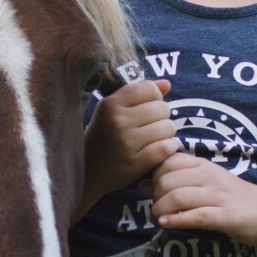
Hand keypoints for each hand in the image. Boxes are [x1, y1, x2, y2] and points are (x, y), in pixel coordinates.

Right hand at [82, 79, 178, 208]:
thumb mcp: (112, 110)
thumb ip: (139, 92)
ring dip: (164, 134)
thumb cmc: (103, 136)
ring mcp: (126, 143)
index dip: (153, 98)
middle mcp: (117, 121)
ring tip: (151, 138)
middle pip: (162, 108)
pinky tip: (155, 150)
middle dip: (160, 117)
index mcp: (110, 104)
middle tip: (148, 126)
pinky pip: (166, 148)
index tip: (145, 108)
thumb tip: (167, 84)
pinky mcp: (135, 164)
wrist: (87, 172)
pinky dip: (166, 149)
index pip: (150, 89)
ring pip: (168, 128)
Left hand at [150, 147, 256, 243]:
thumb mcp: (203, 184)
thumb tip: (142, 183)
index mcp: (203, 165)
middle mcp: (209, 177)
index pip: (167, 161)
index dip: (154, 175)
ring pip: (177, 197)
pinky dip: (177, 220)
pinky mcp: (226, 217)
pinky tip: (166, 224)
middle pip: (167, 180)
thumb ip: (175, 181)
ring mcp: (218, 196)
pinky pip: (195, 216)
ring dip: (161, 210)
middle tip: (157, 209)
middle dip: (155, 196)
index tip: (155, 190)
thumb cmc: (231, 198)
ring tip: (158, 219)